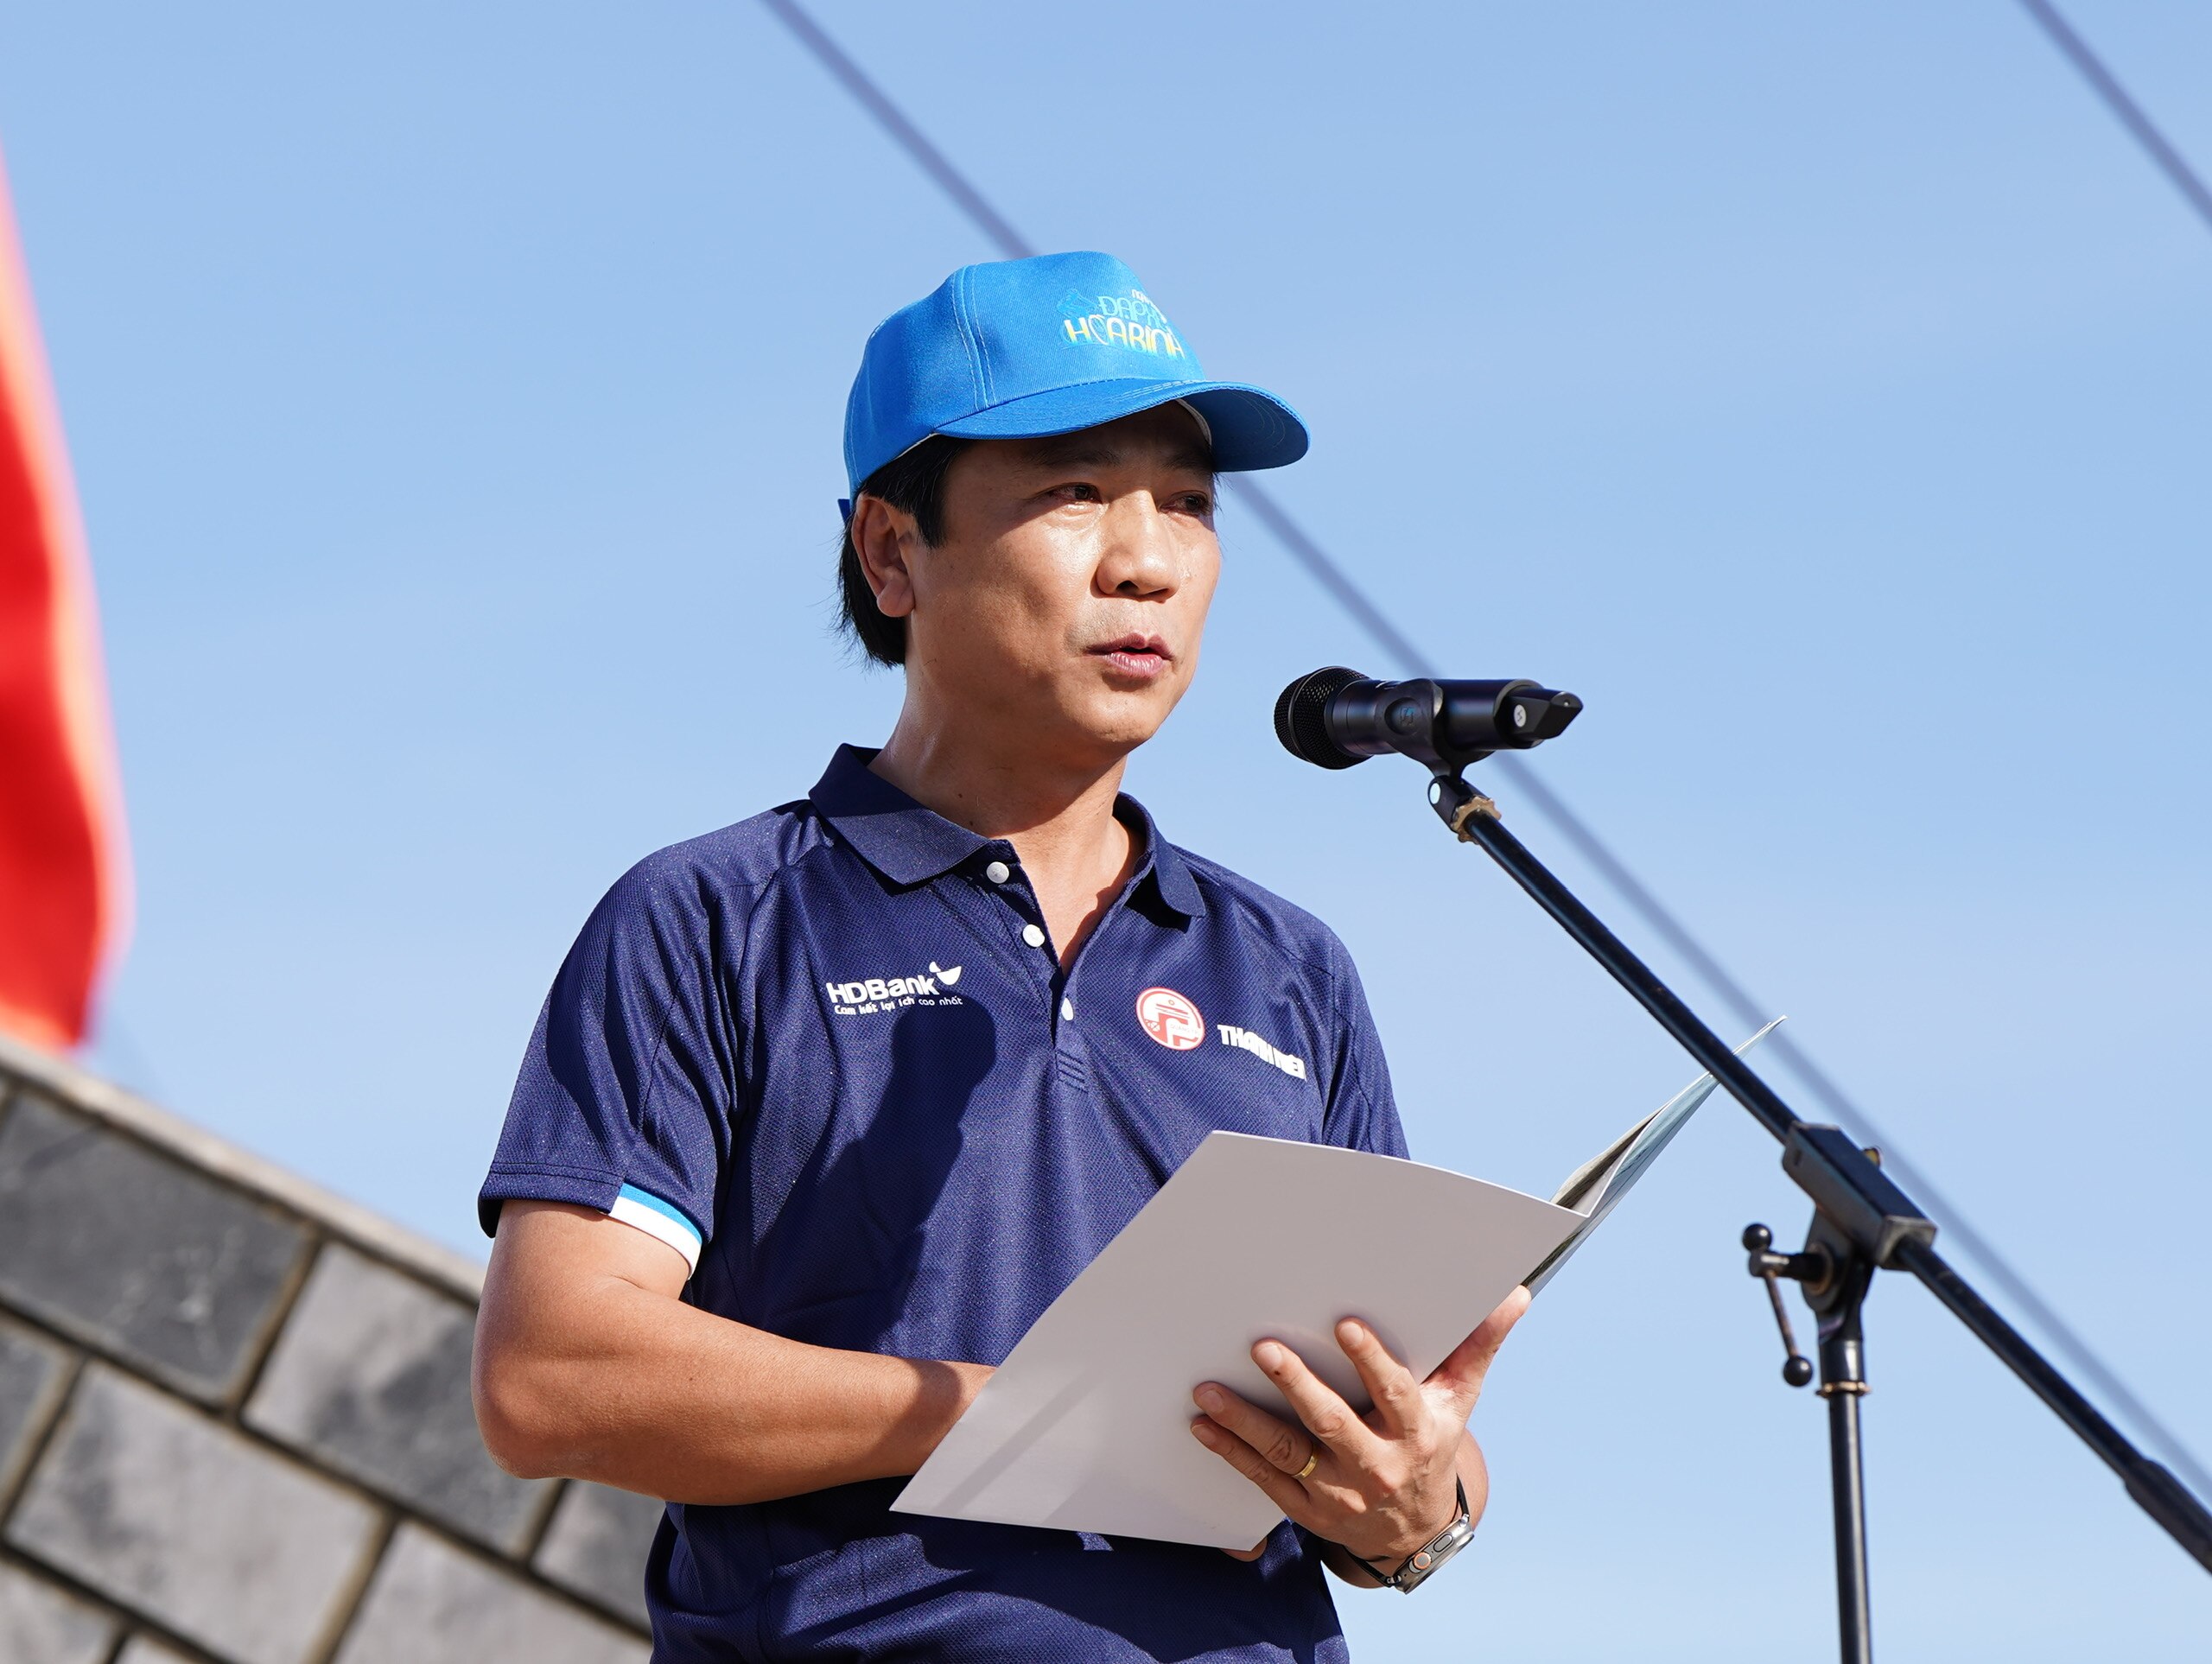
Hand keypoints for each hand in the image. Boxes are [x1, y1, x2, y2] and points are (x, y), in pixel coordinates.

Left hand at [1189, 1287, 1529, 1567]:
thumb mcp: (1459, 1399)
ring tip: (1208, 1390)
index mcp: (1415, 1430)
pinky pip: (1264, 1479)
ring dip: (1245, 1421)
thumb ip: (1478, 1344)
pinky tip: (1203, 1424)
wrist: (1413, 1531)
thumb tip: (1515, 1292)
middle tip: (1262, 1348)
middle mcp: (1376, 1464)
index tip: (1344, 1324)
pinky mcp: (1306, 1508)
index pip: (1393, 1393)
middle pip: (1332, 1423)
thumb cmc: (1432, 1443)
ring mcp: (1338, 1492)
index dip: (1371, 1361)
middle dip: (1296, 1386)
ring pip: (1288, 1453)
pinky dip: (1231, 1451)